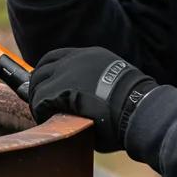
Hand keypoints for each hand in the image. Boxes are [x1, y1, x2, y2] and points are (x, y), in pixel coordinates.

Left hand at [29, 46, 156, 151]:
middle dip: (38, 86)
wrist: (138, 108)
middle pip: (43, 68)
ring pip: (38, 83)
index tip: (46, 86)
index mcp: (91, 56)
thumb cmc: (132, 106)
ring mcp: (67, 71)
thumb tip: (82, 100)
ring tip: (45, 115)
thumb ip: (95, 84)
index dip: (48, 73)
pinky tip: (47, 120)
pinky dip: (39, 111)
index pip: (58, 57)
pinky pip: (39, 100)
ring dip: (38, 100)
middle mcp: (76, 59)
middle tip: (41, 104)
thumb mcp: (115, 84)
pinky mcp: (60, 88)